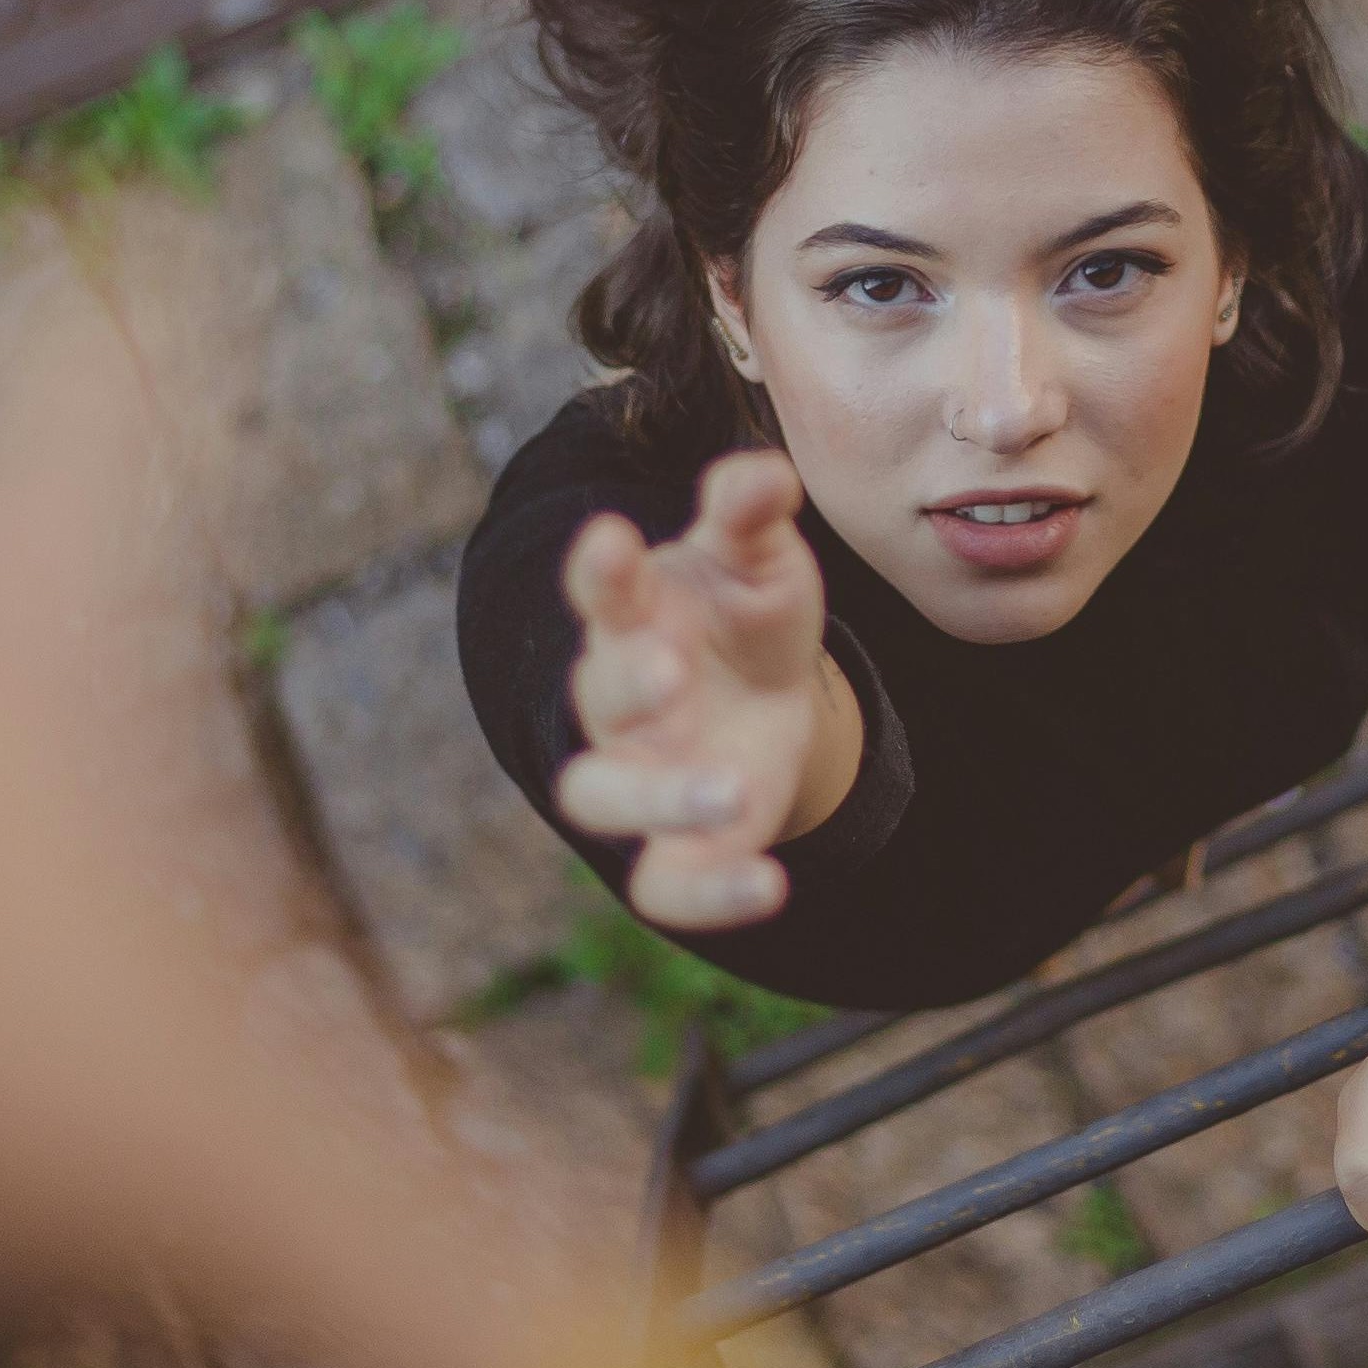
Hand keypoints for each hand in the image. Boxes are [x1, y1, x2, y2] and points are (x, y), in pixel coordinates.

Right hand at [553, 449, 834, 934]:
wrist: (770, 696)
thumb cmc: (746, 614)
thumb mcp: (760, 557)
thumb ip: (752, 513)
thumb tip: (765, 472)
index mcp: (633, 616)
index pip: (600, 588)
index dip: (598, 568)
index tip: (613, 541)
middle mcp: (620, 700)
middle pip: (597, 699)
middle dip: (626, 686)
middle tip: (671, 671)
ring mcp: (639, 775)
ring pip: (603, 798)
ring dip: (658, 797)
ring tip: (733, 790)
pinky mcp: (677, 845)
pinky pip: (666, 886)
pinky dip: (709, 895)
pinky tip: (770, 887)